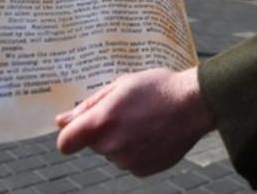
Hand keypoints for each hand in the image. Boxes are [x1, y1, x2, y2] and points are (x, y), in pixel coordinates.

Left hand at [55, 67, 214, 175]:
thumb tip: (61, 121)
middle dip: (103, 130)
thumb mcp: (120, 85)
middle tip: (127, 111)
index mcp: (102, 122)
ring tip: (144, 120)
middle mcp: (112, 146)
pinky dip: (136, 150)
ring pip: (112, 153)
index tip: (81, 126)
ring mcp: (128, 161)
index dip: (70, 133)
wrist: (194, 104)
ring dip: (121, 140)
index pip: (65, 142)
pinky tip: (152, 133)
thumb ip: (87, 106)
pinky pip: (129, 161)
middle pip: (93, 144)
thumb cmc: (157, 88)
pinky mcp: (143, 170)